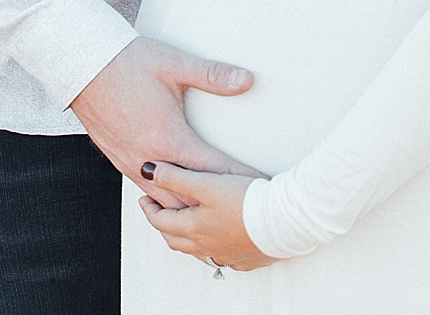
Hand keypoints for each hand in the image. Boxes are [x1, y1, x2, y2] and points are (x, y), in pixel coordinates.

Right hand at [70, 37, 258, 208]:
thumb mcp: (175, 64)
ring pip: (164, 200)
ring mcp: (131, 163)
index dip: (237, 179)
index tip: (258, 185)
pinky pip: (147, 190)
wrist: (83, 66)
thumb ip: (212, 75)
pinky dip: (166, 198)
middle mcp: (148, 159)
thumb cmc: (129, 63)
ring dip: (190, 205)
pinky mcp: (119, 160)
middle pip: (188, 195)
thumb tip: (246, 80)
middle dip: (216, 200)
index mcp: (167, 139)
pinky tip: (178, 198)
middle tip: (243, 204)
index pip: (210, 169)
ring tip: (216, 210)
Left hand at [137, 162, 276, 271]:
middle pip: (175, 239)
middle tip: (160, 212)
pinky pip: (223, 258)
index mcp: (193, 228)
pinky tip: (222, 241)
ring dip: (187, 239)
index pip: (160, 221)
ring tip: (187, 226)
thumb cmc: (247, 201)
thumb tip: (147, 170)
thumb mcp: (207, 182)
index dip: (149, 209)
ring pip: (197, 252)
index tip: (145, 199)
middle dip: (163, 225)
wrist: (284, 220)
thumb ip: (175, 176)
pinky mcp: (247, 259)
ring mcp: (227, 255)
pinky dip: (214, 249)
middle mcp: (206, 246)